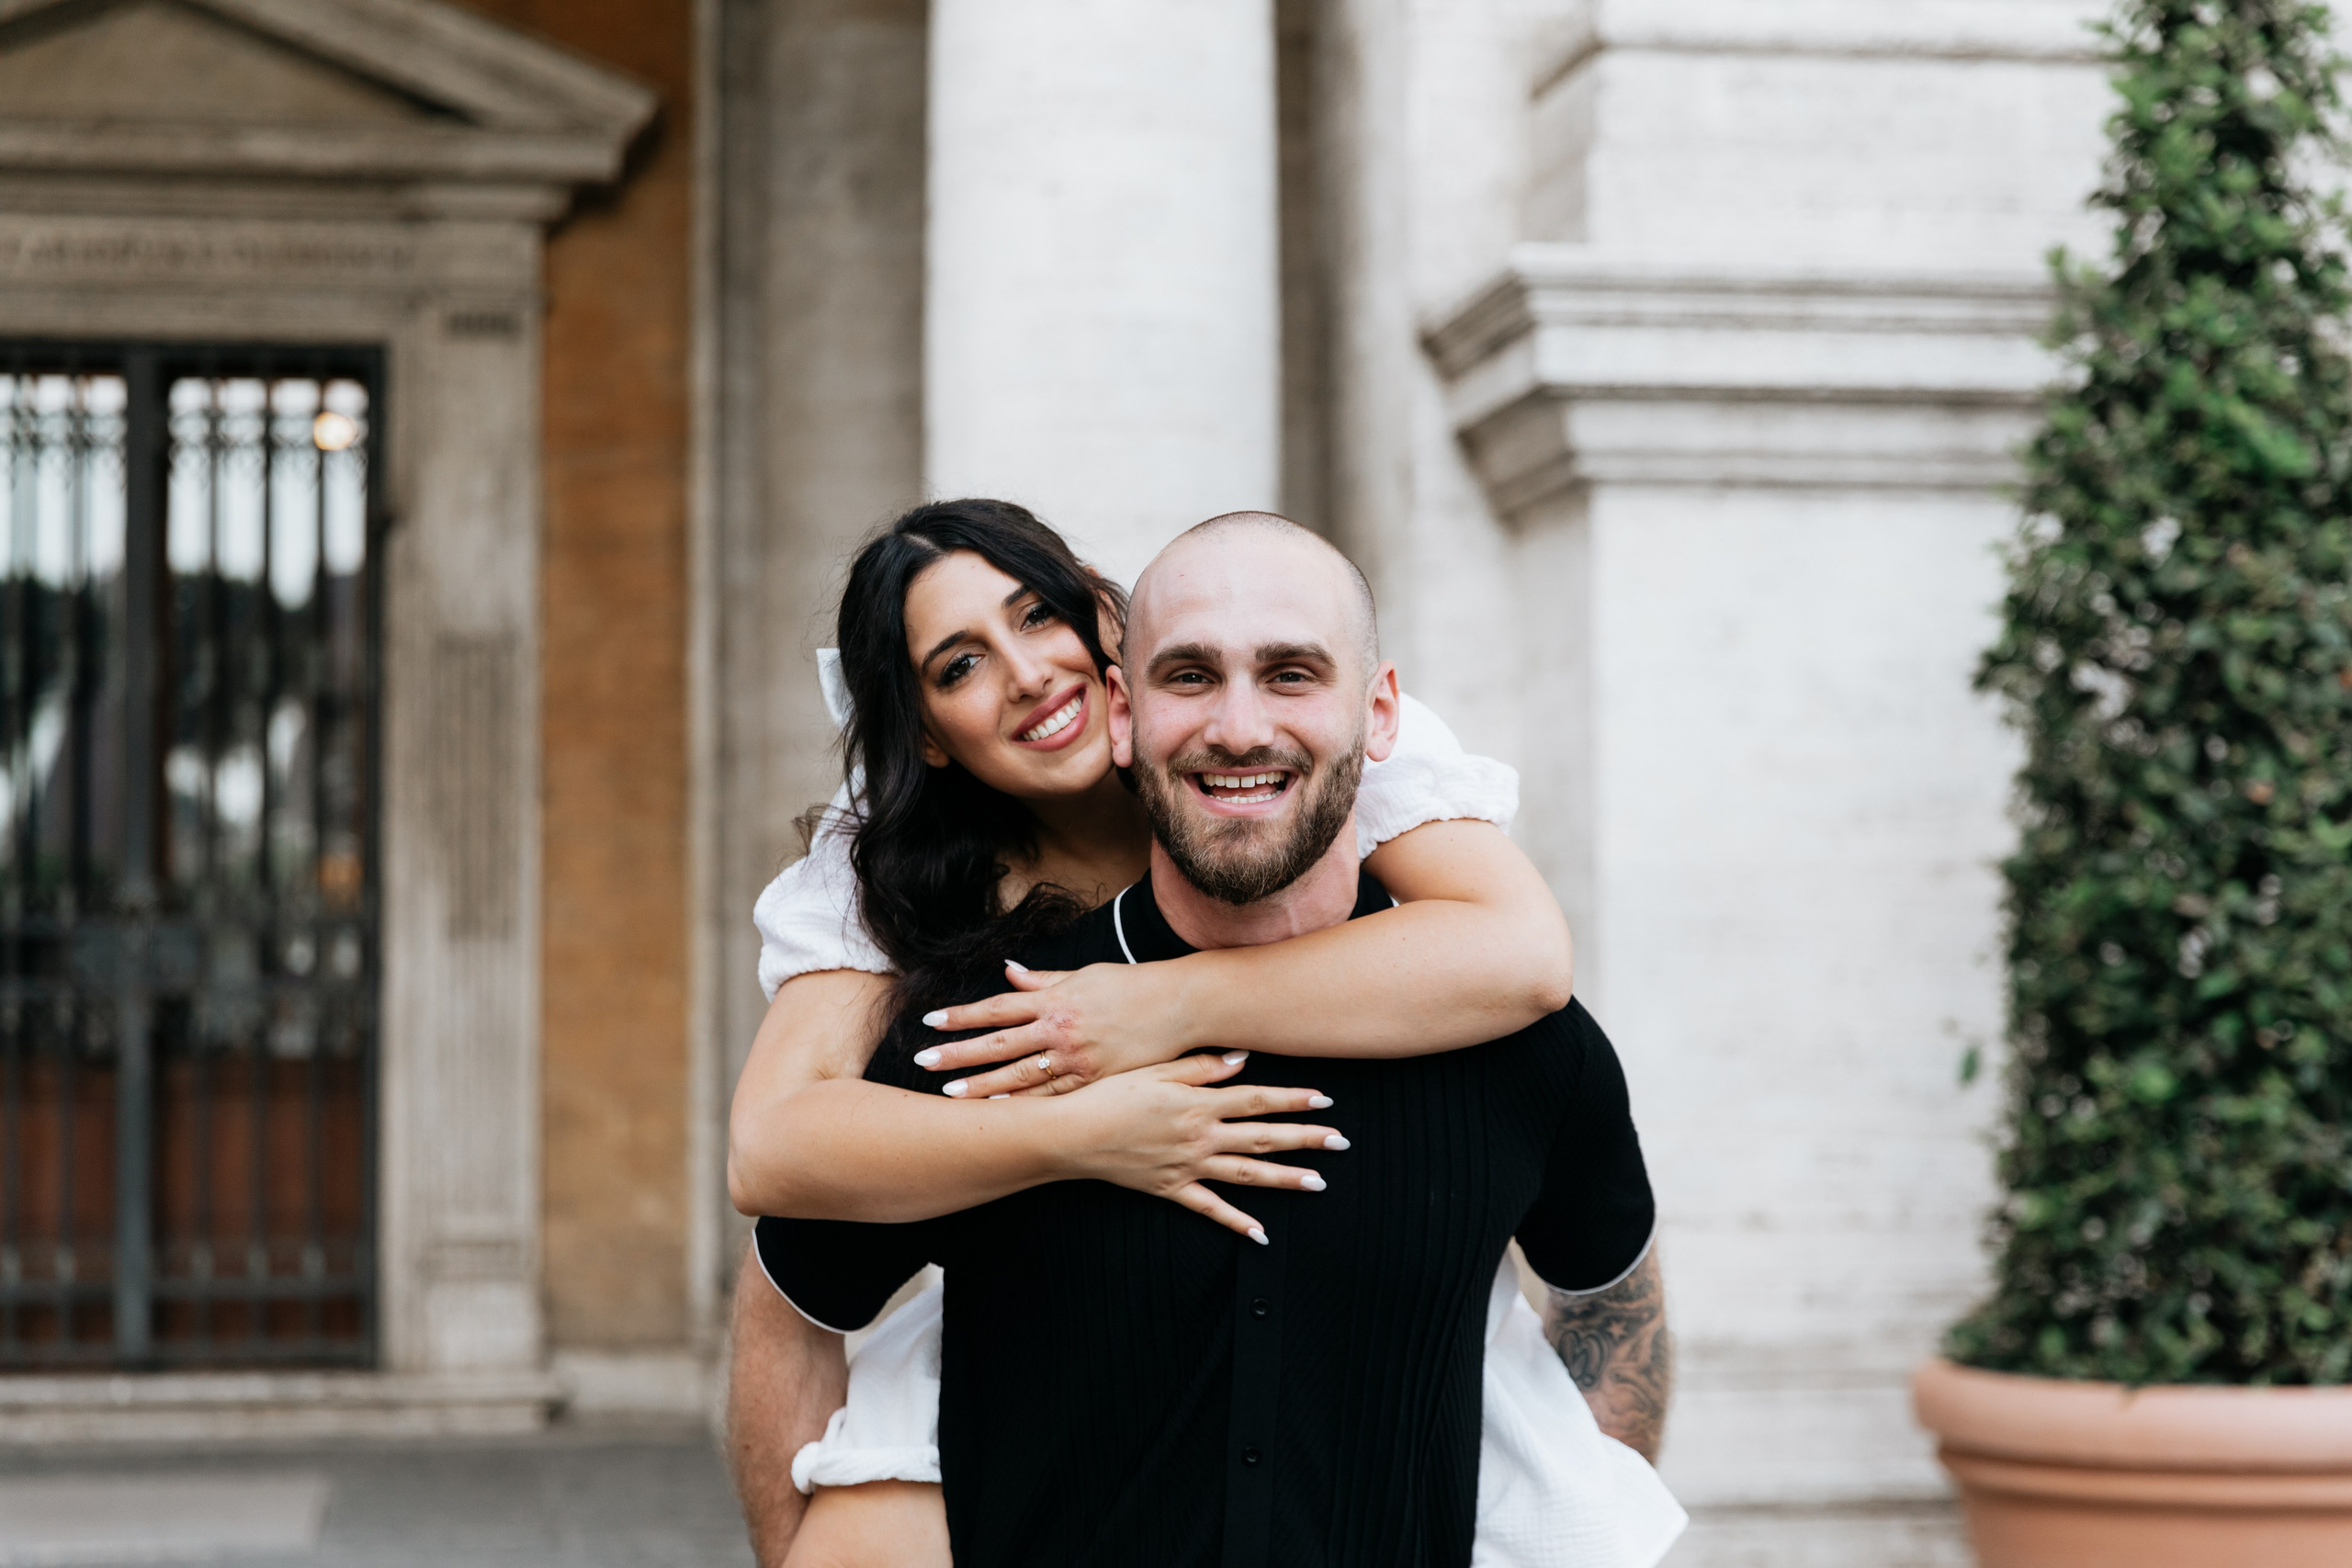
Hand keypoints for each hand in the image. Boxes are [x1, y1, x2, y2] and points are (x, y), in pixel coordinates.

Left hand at [913, 960, 1192, 1097]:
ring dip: (982, 1084)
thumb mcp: (1085, 975)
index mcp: (1055, 1000)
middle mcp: (1060, 1029)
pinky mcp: (1094, 1079)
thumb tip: (1008, 972)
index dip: (962, 1015)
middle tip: (924, 1059)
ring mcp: (1076, 1057)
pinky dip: (1023, 1103)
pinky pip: (1051, 1095)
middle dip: (958, 1052)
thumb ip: (1043, 980)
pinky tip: (998, 1110)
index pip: (997, 1007)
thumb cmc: (1132, 986)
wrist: (1180, 1005)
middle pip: (998, 1043)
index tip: (930, 1021)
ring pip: (1019, 1075)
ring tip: (950, 1092)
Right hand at [1046, 1051, 1346, 1241]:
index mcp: (1198, 1103)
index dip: (1292, 1099)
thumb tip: (1242, 1060)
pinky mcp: (1171, 1189)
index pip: (1256, 1100)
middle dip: (1304, 1139)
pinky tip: (1262, 1235)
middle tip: (1341, 1142)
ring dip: (1285, 1179)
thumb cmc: (1109, 1095)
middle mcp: (1200, 1136)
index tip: (1325, 1101)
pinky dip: (1236, 1223)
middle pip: (1262, 1138)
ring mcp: (1188, 1165)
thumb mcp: (1155, 1070)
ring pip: (1246, 1174)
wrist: (1072, 1134)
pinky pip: (1210, 1209)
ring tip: (1319, 1183)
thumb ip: (1201, 1067)